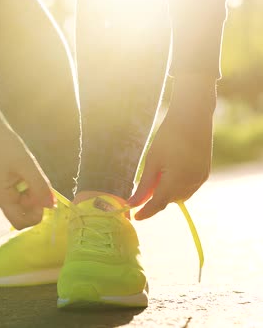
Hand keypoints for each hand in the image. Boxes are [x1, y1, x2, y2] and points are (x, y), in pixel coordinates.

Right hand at [0, 85, 54, 228]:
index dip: (37, 213)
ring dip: (30, 193)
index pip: (21, 222)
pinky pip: (17, 198)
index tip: (43, 194)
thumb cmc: (7, 146)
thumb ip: (40, 187)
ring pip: (21, 205)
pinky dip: (25, 189)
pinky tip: (22, 173)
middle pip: (22, 214)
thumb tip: (52, 207)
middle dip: (34, 201)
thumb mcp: (28, 165)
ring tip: (27, 173)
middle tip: (36, 179)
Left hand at [128, 75, 216, 219]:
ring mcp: (200, 179)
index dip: (145, 213)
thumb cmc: (168, 137)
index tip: (134, 217)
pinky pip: (188, 188)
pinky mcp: (204, 174)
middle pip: (168, 200)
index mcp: (176, 181)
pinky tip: (169, 173)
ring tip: (157, 175)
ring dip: (166, 192)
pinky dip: (177, 186)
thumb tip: (133, 204)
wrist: (192, 118)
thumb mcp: (152, 162)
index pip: (158, 204)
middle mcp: (191, 184)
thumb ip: (143, 187)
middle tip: (140, 191)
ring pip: (179, 196)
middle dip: (154, 198)